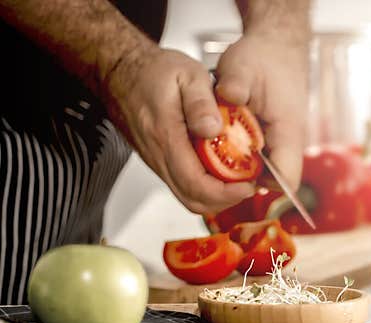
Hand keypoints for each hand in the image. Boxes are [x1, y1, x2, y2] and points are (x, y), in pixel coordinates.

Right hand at [103, 44, 255, 213]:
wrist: (119, 69)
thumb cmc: (152, 70)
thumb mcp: (186, 74)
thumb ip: (201, 102)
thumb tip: (214, 130)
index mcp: (166, 136)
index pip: (197, 184)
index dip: (227, 192)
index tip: (248, 184)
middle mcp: (158, 156)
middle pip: (193, 200)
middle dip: (225, 199)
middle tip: (248, 184)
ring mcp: (157, 161)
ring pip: (187, 196)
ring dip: (216, 195)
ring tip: (239, 179)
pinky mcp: (158, 161)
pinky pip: (182, 185)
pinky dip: (205, 187)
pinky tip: (221, 170)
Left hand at [214, 31, 307, 190]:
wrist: (277, 49)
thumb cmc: (263, 58)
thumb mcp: (242, 65)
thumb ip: (235, 83)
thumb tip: (228, 96)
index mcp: (288, 133)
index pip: (286, 179)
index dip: (260, 185)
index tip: (232, 177)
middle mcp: (288, 146)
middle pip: (271, 183)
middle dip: (241, 183)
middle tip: (211, 168)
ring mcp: (279, 147)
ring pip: (262, 175)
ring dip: (237, 172)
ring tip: (212, 155)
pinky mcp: (269, 144)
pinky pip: (255, 164)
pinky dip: (236, 160)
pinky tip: (218, 146)